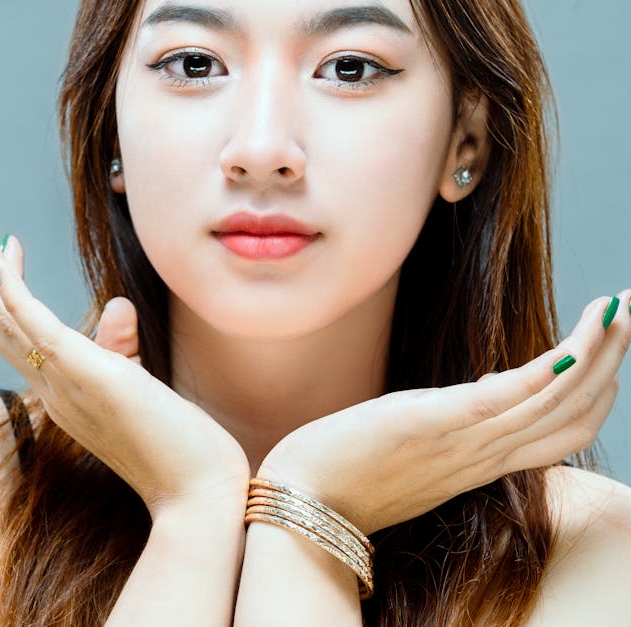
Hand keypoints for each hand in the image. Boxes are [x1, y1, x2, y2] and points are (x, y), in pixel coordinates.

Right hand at [0, 212, 249, 516]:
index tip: (3, 249)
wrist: (198, 493)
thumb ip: (122, 346)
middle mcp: (50, 388)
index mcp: (59, 393)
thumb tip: (118, 305)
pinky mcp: (87, 374)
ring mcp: (63, 383)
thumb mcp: (140, 386)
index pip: (13, 336)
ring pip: (1, 317)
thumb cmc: (176, 446)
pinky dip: (7, 286)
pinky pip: (32, 324)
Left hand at [259, 292, 630, 534]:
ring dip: (599, 353)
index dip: (598, 389)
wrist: (302, 503)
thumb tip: (477, 392)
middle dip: (614, 360)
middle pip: (575, 413)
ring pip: (556, 402)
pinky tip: (580, 340)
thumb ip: (452, 426)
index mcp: (481, 461)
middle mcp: (484, 456)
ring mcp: (463, 443)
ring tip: (620, 308)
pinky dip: (554, 370)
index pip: (562, 430)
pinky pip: (510, 400)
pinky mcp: (433, 425)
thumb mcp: (413, 447)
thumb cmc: (348, 472)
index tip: (612, 343)